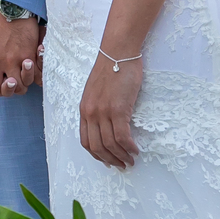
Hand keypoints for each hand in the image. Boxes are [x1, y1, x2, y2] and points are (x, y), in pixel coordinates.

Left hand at [0, 9, 40, 96]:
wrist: (11, 5)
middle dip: (0, 89)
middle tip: (4, 83)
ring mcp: (13, 61)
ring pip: (16, 87)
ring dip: (17, 87)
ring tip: (18, 81)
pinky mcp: (28, 56)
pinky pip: (31, 77)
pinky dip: (32, 79)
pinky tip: (31, 76)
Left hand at [79, 52, 141, 168]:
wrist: (118, 52)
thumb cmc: (111, 68)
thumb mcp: (97, 90)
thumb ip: (98, 106)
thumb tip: (107, 123)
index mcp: (84, 109)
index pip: (85, 140)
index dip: (96, 155)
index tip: (107, 161)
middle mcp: (90, 113)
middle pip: (96, 147)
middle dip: (109, 160)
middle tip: (121, 166)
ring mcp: (103, 112)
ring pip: (110, 144)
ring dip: (121, 157)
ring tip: (131, 161)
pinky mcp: (118, 109)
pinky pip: (122, 137)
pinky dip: (129, 147)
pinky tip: (135, 150)